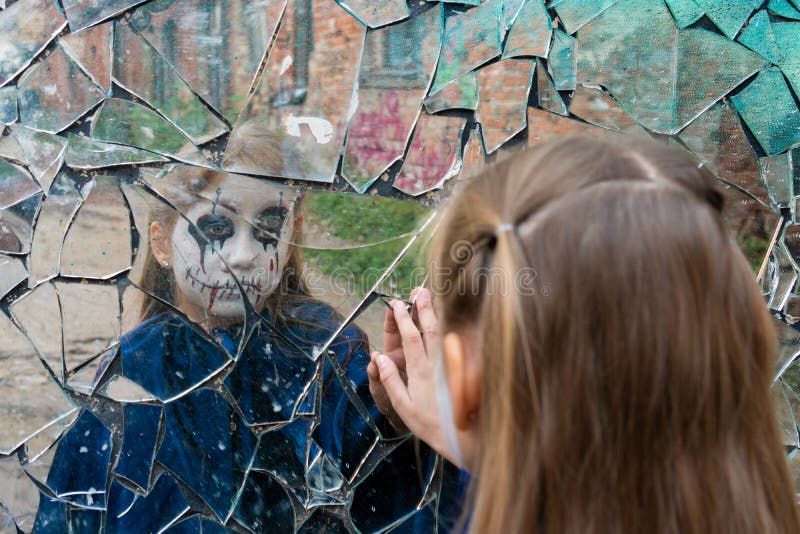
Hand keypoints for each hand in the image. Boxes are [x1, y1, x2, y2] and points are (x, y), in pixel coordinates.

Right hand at [368, 288, 459, 464]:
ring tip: (433, 297)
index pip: (410, 338)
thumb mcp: (404, 406)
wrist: (463, 436)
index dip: (402, 319)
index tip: (396, 304)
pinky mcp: (463, 368)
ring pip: (444, 333)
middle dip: (423, 308)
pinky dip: (452, 327)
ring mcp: (451, 365)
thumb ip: (390, 380)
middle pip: (429, 329)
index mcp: (419, 371)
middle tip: (419, 290)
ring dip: (437, 314)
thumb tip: (378, 357)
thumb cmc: (430, 424)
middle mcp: (436, 363)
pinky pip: (456, 343)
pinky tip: (451, 318)